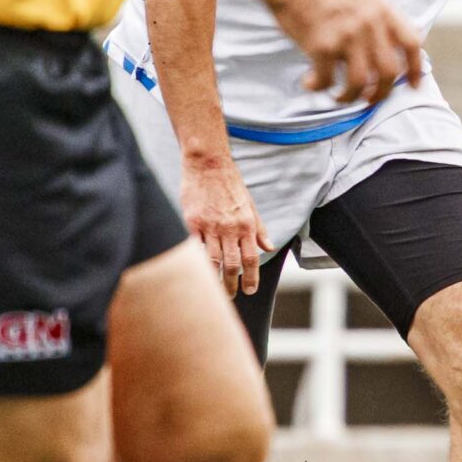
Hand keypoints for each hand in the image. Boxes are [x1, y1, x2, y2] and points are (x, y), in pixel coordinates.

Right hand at [183, 155, 270, 296]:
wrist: (209, 165)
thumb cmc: (231, 184)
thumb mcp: (251, 204)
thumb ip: (259, 228)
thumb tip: (269, 247)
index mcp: (247, 225)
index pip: (251, 258)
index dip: (251, 278)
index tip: (250, 290)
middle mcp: (230, 228)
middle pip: (232, 265)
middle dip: (232, 285)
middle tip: (232, 297)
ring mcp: (209, 227)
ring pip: (212, 261)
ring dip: (214, 279)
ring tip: (215, 291)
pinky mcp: (191, 223)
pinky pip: (194, 248)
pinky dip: (196, 263)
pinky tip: (197, 274)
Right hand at [264, 0, 423, 104]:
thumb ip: (380, 17)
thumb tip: (390, 43)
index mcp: (384, 9)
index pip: (412, 44)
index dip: (415, 69)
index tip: (412, 87)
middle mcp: (370, 24)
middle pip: (389, 72)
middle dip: (381, 93)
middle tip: (369, 100)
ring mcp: (347, 36)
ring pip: (360, 83)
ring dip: (350, 97)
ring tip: (339, 97)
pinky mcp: (322, 46)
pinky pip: (326, 80)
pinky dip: (319, 87)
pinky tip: (310, 83)